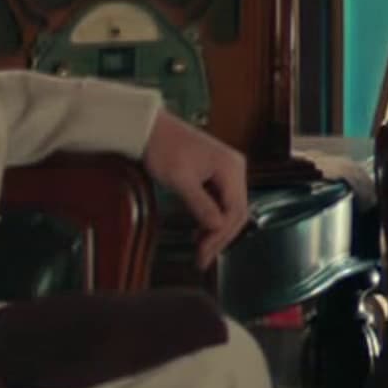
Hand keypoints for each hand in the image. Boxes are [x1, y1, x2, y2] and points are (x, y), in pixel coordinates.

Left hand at [145, 112, 252, 247]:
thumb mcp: (180, 180)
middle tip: (203, 257)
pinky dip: (213, 219)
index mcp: (231, 168)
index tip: (204, 253)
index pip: (234, 211)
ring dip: (217, 230)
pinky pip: (222, 201)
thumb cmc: (164, 147)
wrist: (150, 129)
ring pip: (231, 209)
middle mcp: (234, 168)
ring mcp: (227, 170)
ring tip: (201, 248)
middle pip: (237, 212)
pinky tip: (201, 231)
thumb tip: (215, 227)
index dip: (220, 236)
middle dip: (220, 237)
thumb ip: (200, 205)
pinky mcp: (217, 173)